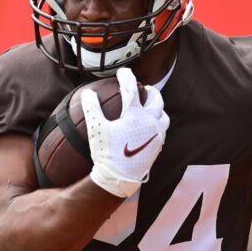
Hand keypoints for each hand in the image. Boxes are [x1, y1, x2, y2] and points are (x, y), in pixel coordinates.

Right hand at [81, 67, 169, 197]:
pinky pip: (161, 131)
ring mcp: (156, 136)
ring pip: (164, 116)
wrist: (119, 178)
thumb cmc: (107, 153)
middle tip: (143, 88)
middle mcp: (150, 122)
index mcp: (135, 115)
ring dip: (157, 108)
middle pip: (156, 100)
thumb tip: (87, 92)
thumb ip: (92, 108)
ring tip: (149, 107)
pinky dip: (156, 123)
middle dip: (150, 91)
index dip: (126, 77)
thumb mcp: (96, 129)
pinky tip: (148, 128)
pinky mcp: (157, 147)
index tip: (122, 72)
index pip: (132, 89)